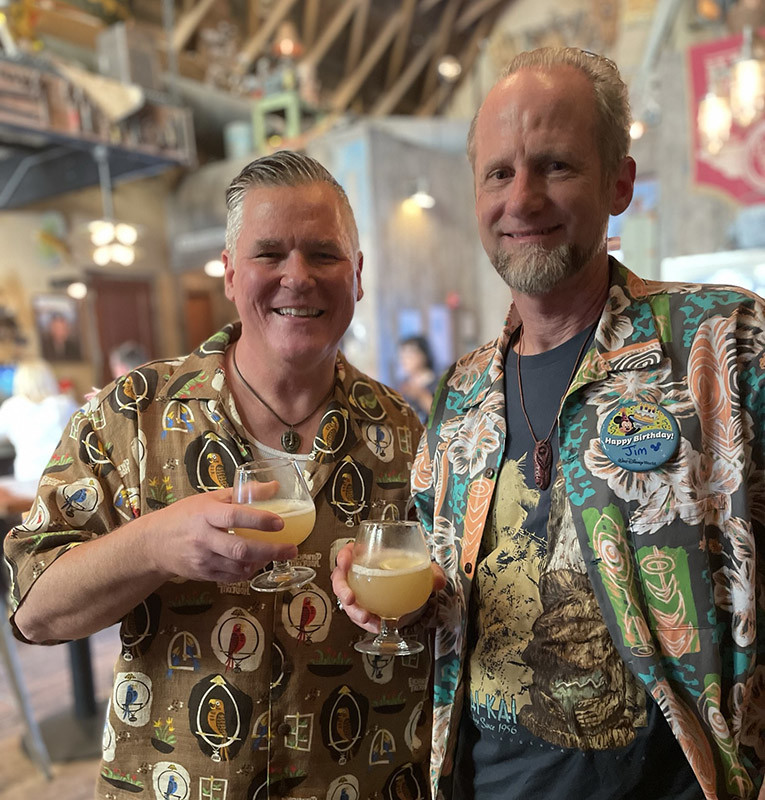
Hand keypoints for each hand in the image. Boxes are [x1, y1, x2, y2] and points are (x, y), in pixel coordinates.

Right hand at [142, 488, 296, 583]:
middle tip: (291, 549)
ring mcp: (203, 559)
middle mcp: (203, 538)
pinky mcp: (203, 574)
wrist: (154, 543)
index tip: (280, 522)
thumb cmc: (185, 515)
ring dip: (262, 561)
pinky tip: (258, 562)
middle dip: (270, 550)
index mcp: (205, 514)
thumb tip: (274, 486)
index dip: (259, 520)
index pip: (235, 517)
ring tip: (278, 553)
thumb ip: (242, 492)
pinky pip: (231, 577)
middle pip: (240, 548)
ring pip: (238, 565)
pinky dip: (248, 571)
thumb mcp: (210, 498)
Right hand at [330, 542, 445, 632]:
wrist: (407, 590)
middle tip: (350, 598)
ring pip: (346, 600)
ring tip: (365, 617)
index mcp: (367, 556)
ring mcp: (358, 592)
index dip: (343, 555)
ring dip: (353, 610)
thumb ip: (431, 572)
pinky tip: (376, 625)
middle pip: (341, 578)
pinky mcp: (362, 608)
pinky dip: (366, 622)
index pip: (348, 551)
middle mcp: (358, 573)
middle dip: (342, 589)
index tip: (345, 561)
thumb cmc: (405, 572)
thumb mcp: (419, 568)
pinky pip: (358, 615)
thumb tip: (438, 580)